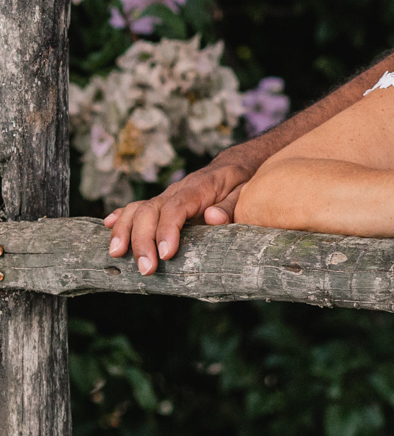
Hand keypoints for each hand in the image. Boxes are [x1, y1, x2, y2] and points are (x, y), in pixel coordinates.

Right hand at [104, 159, 251, 275]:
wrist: (234, 166)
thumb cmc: (240, 182)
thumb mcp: (245, 191)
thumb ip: (231, 206)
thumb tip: (213, 217)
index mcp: (198, 188)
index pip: (177, 208)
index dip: (168, 230)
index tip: (166, 253)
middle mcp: (176, 191)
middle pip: (150, 211)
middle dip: (143, 241)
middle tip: (146, 268)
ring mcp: (165, 197)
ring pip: (137, 209)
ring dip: (124, 231)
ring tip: (116, 254)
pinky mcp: (161, 204)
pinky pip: (136, 207)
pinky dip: (120, 217)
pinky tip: (106, 227)